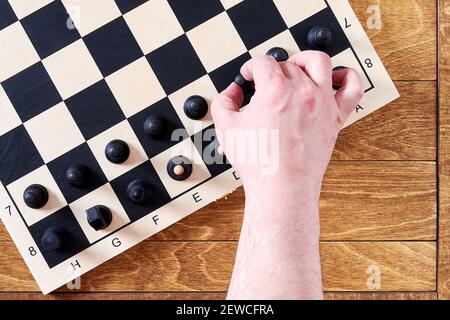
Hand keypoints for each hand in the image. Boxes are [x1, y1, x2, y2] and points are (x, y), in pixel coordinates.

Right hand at [211, 51, 363, 194]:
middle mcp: (302, 90)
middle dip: (272, 70)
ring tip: (297, 67)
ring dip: (305, 59)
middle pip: (287, 64)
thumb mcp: (226, 128)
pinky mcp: (335, 117)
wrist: (282, 187)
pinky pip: (352, 87)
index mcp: (275, 89)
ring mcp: (322, 102)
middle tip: (265, 83)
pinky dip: (347, 76)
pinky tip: (334, 78)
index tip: (248, 75)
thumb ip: (224, 101)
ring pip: (319, 62)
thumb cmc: (259, 162)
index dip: (250, 67)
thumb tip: (233, 91)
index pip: (262, 62)